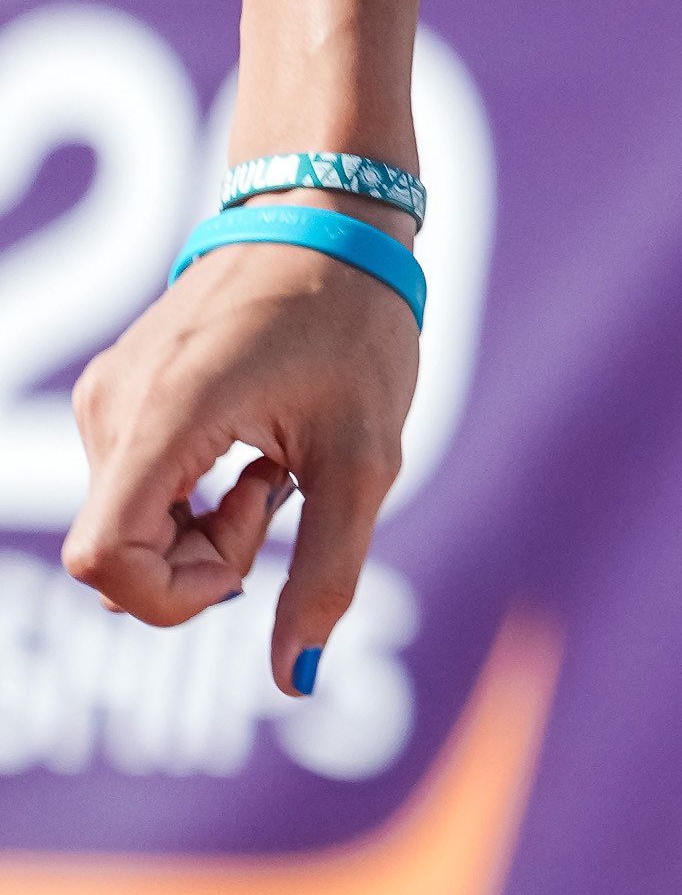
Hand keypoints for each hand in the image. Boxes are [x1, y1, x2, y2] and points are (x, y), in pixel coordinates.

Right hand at [64, 244, 417, 698]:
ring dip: (200, 529)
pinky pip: (130, 491)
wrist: (329, 212)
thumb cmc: (357, 320)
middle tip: (280, 494)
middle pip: (118, 557)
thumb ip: (329, 570)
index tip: (255, 549)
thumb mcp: (366, 457)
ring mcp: (104, 395)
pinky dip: (189, 499)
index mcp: (164, 412)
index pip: (102, 561)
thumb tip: (295, 682)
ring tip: (272, 462)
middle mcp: (111, 405)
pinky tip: (249, 451)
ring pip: (125, 528)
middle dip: (203, 560)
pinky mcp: (114, 392)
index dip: (175, 593)